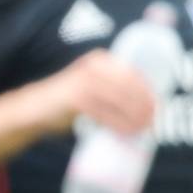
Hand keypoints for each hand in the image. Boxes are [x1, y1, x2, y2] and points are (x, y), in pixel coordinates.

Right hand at [31, 49, 155, 135]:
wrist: (35, 107)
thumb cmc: (69, 100)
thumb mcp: (92, 86)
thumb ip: (113, 89)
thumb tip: (146, 106)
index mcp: (100, 60)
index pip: (132, 74)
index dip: (147, 90)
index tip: (157, 106)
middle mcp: (93, 67)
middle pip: (128, 87)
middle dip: (144, 105)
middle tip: (153, 121)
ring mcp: (83, 82)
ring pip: (119, 101)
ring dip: (135, 117)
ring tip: (143, 128)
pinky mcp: (76, 99)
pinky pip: (105, 114)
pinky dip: (120, 124)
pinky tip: (127, 132)